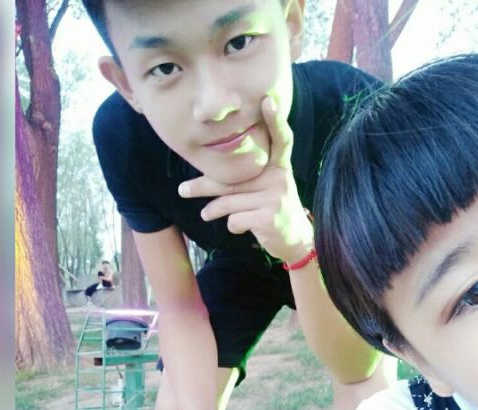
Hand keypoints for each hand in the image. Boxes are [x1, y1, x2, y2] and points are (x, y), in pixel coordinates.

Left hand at [178, 96, 313, 263]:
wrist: (295, 240)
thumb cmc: (273, 209)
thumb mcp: (268, 187)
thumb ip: (247, 177)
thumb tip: (209, 175)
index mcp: (280, 167)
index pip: (280, 140)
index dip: (275, 120)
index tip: (268, 100)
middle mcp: (279, 178)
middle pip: (232, 178)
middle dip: (204, 186)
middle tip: (182, 190)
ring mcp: (275, 197)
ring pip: (229, 201)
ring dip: (213, 210)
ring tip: (205, 214)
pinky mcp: (269, 217)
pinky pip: (235, 218)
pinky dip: (232, 225)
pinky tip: (237, 227)